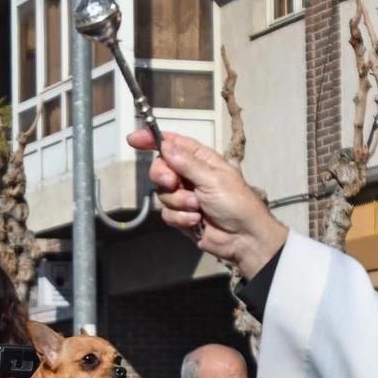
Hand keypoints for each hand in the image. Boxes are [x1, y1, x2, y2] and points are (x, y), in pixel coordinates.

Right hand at [132, 128, 288, 279]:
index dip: (152, 139)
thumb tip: (165, 145)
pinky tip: (196, 221)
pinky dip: (181, 218)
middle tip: (173, 183)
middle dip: (164, 177)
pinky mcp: (181, 216)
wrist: (243, 237)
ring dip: (179, 202)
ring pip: (162, 194)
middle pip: (160, 169)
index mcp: (201, 160)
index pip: (173, 144)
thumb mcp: (212, 178)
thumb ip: (187, 162)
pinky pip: (167, 213)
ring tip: (198, 208)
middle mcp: (190, 175)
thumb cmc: (236, 203)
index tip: (134, 139)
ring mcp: (184, 196)